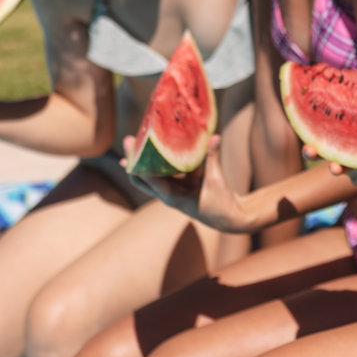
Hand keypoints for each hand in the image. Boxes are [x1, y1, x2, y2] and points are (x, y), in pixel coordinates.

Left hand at [128, 134, 250, 231]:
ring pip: (150, 176)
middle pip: (141, 179)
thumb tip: (214, 137)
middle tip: (128, 140)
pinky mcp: (179, 188)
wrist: (228, 218)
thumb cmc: (220, 203)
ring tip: (136, 140)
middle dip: (133, 160)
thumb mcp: (215, 180)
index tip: (131, 144)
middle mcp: (167, 195)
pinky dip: (162, 161)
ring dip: (143, 161)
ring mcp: (172, 192)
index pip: (147, 178)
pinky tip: (162, 148)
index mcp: (171, 196)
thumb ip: (212, 158)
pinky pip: (165, 173)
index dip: (137, 161)